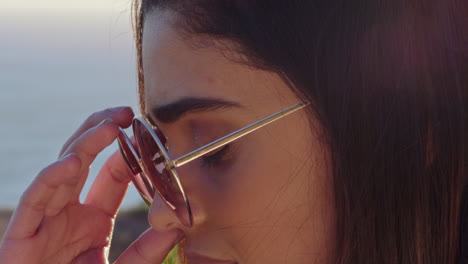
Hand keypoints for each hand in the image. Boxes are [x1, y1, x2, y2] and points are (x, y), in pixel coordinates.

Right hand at [0, 107, 182, 263]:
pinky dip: (50, 179)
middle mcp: (67, 213)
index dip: (128, 153)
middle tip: (127, 112)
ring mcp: (44, 221)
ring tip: (110, 124)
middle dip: (102, 132)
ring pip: (60, 170)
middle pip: (82, 160)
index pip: (110, 175)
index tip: (149, 135)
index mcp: (91, 218)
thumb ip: (149, 249)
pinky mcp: (21, 238)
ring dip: (83, 144)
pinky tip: (74, 160)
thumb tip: (179, 223)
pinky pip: (33, 203)